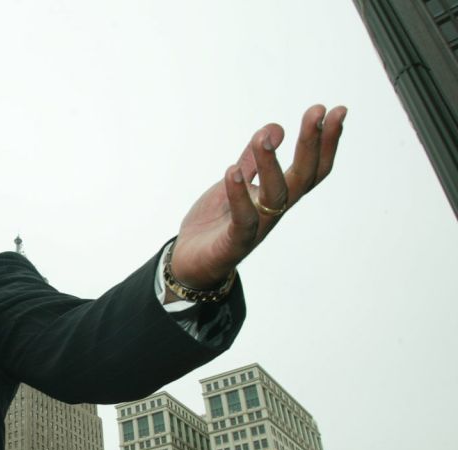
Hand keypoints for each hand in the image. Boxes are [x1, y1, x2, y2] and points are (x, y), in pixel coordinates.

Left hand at [169, 104, 346, 289]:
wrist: (190, 262)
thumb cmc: (215, 223)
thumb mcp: (235, 182)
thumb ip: (253, 158)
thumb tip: (276, 128)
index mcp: (278, 196)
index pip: (311, 168)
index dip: (327, 142)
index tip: (337, 109)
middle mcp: (273, 211)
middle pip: (303, 177)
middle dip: (312, 144)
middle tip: (318, 110)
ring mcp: (257, 228)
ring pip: (275, 196)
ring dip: (271, 164)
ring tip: (264, 137)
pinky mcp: (234, 243)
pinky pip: (243, 219)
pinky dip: (239, 194)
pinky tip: (232, 171)